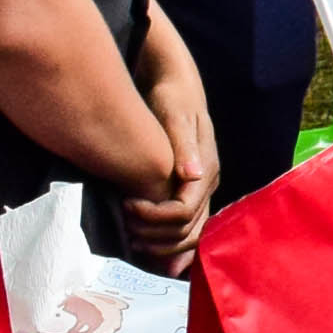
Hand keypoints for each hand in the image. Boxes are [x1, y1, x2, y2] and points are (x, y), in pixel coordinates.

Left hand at [123, 52, 218, 268]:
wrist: (176, 86)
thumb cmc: (171, 97)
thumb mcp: (175, 115)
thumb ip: (184, 145)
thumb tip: (193, 175)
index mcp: (206, 169)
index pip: (183, 211)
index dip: (155, 217)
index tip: (127, 206)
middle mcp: (207, 183)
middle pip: (187, 230)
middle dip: (156, 236)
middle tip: (125, 229)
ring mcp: (201, 188)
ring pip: (189, 234)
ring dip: (162, 245)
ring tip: (132, 239)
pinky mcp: (190, 189)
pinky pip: (185, 226)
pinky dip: (169, 242)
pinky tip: (149, 247)